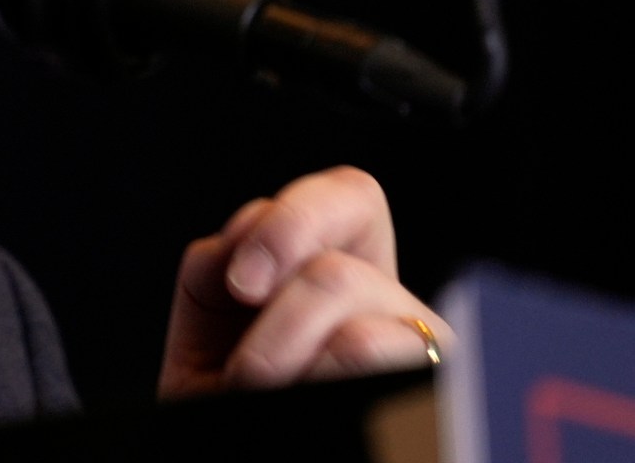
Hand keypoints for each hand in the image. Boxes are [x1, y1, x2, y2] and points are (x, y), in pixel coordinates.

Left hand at [157, 165, 454, 397]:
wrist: (218, 444)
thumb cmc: (220, 383)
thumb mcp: (207, 310)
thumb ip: (221, 259)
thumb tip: (246, 246)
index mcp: (341, 260)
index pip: (354, 195)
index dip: (294, 220)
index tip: (241, 283)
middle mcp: (392, 303)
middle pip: (341, 273)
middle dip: (274, 324)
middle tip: (245, 370)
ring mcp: (417, 356)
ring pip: (360, 339)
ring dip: (286, 366)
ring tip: (260, 393)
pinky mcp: (427, 401)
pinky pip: (370, 370)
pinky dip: (314, 383)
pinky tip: (301, 407)